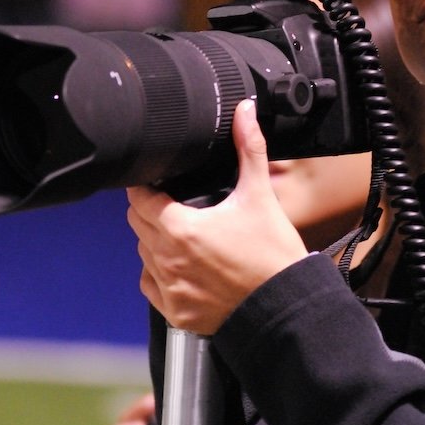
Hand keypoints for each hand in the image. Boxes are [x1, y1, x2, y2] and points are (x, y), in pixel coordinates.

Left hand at [128, 100, 308, 334]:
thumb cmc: (273, 255)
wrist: (286, 306)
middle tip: (177, 207)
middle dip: (152, 212)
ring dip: (156, 242)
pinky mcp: (176, 313)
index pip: (139, 198)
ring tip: (186, 237)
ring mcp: (169, 289)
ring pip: (143, 255)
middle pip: (138, 224)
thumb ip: (248, 149)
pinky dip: (161, 275)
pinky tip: (185, 268)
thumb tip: (244, 111)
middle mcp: (167, 260)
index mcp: (180, 229)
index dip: (146, 186)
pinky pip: (151, 287)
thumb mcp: (260, 195)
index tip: (159, 184)